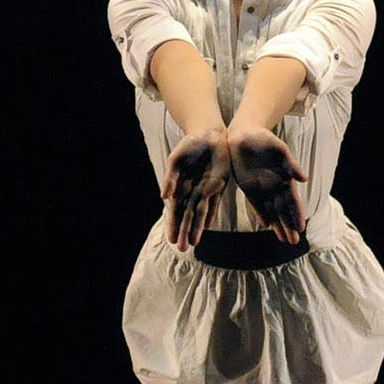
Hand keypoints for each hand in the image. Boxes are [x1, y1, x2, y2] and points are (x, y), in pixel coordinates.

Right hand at [162, 128, 228, 250]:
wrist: (210, 134)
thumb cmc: (190, 144)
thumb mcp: (177, 159)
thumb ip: (170, 177)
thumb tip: (164, 197)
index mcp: (179, 186)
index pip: (176, 210)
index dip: (174, 225)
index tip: (171, 239)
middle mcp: (192, 191)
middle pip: (187, 216)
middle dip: (184, 231)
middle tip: (182, 248)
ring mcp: (206, 189)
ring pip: (200, 213)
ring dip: (197, 228)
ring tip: (194, 243)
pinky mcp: (219, 185)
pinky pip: (214, 203)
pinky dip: (211, 215)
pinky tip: (208, 227)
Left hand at [226, 124, 310, 243]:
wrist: (243, 134)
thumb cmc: (263, 139)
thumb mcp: (279, 149)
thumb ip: (290, 164)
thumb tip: (304, 179)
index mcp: (284, 179)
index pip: (292, 202)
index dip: (297, 215)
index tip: (301, 229)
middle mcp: (275, 186)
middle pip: (283, 211)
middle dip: (289, 226)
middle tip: (294, 243)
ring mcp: (262, 189)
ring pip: (272, 211)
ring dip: (278, 226)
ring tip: (284, 240)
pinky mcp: (248, 188)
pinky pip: (256, 205)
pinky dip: (261, 215)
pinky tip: (266, 225)